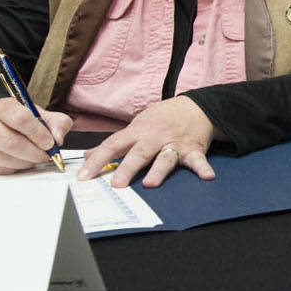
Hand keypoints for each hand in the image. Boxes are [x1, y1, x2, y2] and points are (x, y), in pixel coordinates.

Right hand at [0, 98, 73, 174]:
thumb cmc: (20, 122)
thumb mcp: (42, 115)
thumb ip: (57, 123)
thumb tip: (58, 139)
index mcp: (2, 107)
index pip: (20, 119)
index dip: (38, 134)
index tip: (50, 143)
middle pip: (12, 143)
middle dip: (34, 153)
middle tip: (45, 155)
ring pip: (6, 159)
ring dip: (26, 162)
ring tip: (33, 157)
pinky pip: (0, 170)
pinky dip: (15, 169)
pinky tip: (19, 161)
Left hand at [80, 95, 216, 188]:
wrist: (195, 106)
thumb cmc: (162, 118)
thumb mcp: (136, 126)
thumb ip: (115, 143)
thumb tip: (88, 155)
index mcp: (137, 132)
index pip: (112, 146)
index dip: (97, 161)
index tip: (83, 177)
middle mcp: (155, 137)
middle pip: (139, 153)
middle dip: (127, 169)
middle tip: (117, 185)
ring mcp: (175, 143)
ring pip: (165, 158)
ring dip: (158, 171)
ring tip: (151, 184)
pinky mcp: (193, 149)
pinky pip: (198, 160)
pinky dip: (202, 168)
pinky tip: (207, 176)